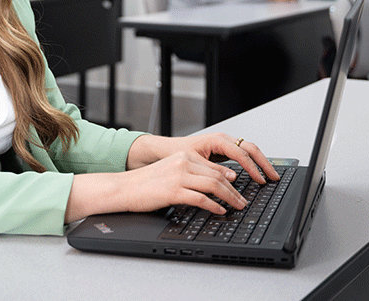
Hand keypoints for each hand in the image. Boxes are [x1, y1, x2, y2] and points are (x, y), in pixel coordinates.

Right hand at [66, 134, 278, 222]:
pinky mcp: (173, 191)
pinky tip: (220, 211)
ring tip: (237, 207)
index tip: (240, 189)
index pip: (214, 167)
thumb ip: (193, 173)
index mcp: (184, 157)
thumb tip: (217, 181)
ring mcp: (178, 176)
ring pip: (213, 186)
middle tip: (244, 201)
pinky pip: (200, 199)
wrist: (124, 188)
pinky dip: (214, 206)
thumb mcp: (172, 173)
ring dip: (229, 198)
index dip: (231, 180)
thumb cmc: (146, 183)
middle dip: (235, 191)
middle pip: (218, 176)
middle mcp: (183, 163)